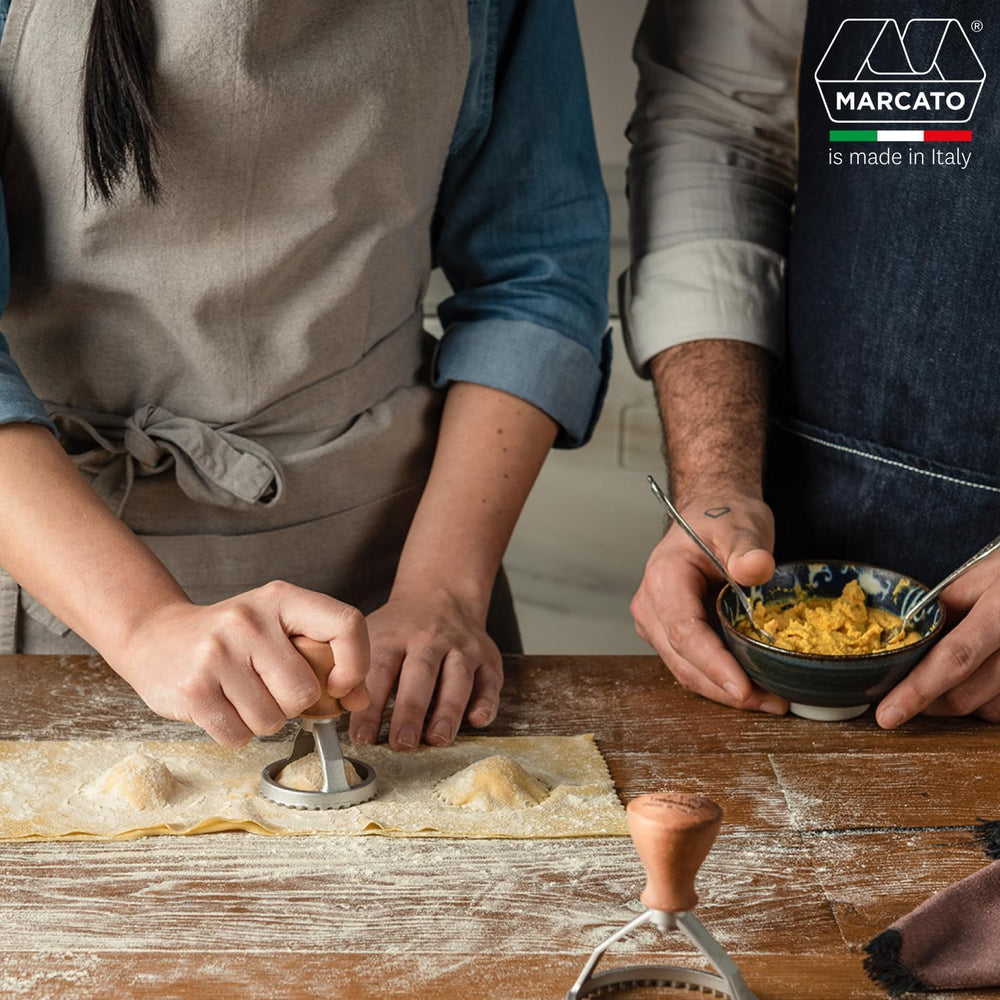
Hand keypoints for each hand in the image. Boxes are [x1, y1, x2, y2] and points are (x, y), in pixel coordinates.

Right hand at [110, 581, 369, 745]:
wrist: (155, 636)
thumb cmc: (233, 639)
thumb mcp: (279, 630)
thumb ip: (325, 659)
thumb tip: (361, 700)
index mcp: (281, 598)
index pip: (346, 624)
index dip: (356, 663)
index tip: (339, 684)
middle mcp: (249, 620)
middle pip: (305, 691)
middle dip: (294, 704)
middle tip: (270, 689)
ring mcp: (218, 653)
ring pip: (273, 720)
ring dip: (264, 720)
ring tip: (242, 695)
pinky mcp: (193, 688)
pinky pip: (238, 735)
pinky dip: (236, 733)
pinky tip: (222, 707)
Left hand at [349, 587, 502, 749]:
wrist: (440, 592)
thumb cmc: (399, 628)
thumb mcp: (371, 634)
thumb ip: (356, 670)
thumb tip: (330, 715)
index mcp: (395, 635)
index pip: (380, 672)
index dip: (370, 706)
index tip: (362, 737)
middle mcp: (430, 639)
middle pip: (420, 674)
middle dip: (410, 711)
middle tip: (401, 743)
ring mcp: (462, 647)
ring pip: (457, 678)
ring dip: (448, 710)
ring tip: (437, 740)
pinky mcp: (488, 658)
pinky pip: (490, 680)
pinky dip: (486, 701)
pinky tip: (477, 721)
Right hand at [631, 493, 786, 712]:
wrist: (711, 515)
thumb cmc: (723, 519)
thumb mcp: (741, 526)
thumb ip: (746, 548)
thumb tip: (756, 568)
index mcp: (664, 578)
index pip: (683, 630)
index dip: (713, 664)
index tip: (743, 688)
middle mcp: (652, 607)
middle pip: (683, 661)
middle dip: (725, 688)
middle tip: (774, 704)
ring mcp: (658, 624)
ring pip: (687, 671)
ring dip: (726, 692)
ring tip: (772, 701)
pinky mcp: (673, 636)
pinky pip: (694, 667)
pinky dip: (723, 682)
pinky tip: (757, 690)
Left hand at [876, 551, 999, 725]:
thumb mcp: (979, 577)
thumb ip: (944, 607)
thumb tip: (906, 638)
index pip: (953, 659)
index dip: (916, 691)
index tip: (887, 714)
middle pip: (965, 695)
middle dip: (925, 702)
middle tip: (900, 695)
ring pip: (987, 710)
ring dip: (956, 702)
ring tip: (944, 677)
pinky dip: (984, 703)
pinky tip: (976, 680)